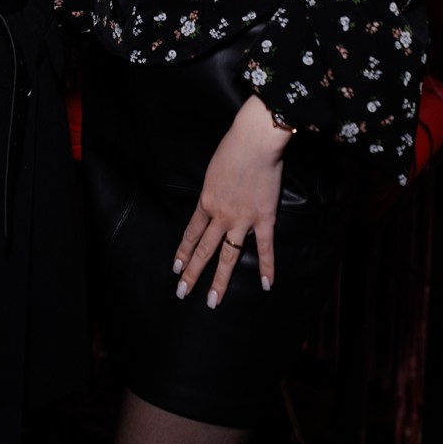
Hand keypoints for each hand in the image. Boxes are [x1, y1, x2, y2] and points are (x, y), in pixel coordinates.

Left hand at [172, 95, 288, 306]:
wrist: (254, 142)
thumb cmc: (232, 148)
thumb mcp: (212, 170)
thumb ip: (213, 188)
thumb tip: (213, 197)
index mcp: (206, 201)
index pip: (191, 233)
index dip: (183, 252)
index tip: (176, 268)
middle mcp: (221, 216)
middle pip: (203, 250)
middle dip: (192, 273)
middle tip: (182, 292)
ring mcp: (242, 220)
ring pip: (228, 256)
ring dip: (220, 280)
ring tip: (212, 301)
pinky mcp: (264, 218)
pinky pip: (265, 248)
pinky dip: (267, 267)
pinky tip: (266, 285)